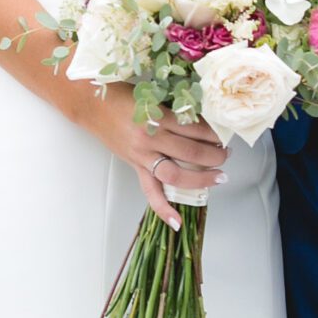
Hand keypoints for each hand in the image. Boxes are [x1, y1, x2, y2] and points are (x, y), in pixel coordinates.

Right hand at [89, 85, 227, 229]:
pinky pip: (150, 191)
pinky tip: (177, 222)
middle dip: (215, 155)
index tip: (224, 134)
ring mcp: (142, 156)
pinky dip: (163, 208)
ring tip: (219, 176)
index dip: (214, 134)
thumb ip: (174, 110)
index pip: (196, 129)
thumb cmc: (121, 95)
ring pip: (177, 175)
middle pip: (192, 153)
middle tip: (227, 154)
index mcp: (158, 117)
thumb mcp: (152, 97)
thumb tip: (202, 122)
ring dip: (202, 178)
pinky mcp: (135, 166)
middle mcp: (151, 138)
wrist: (91, 104)